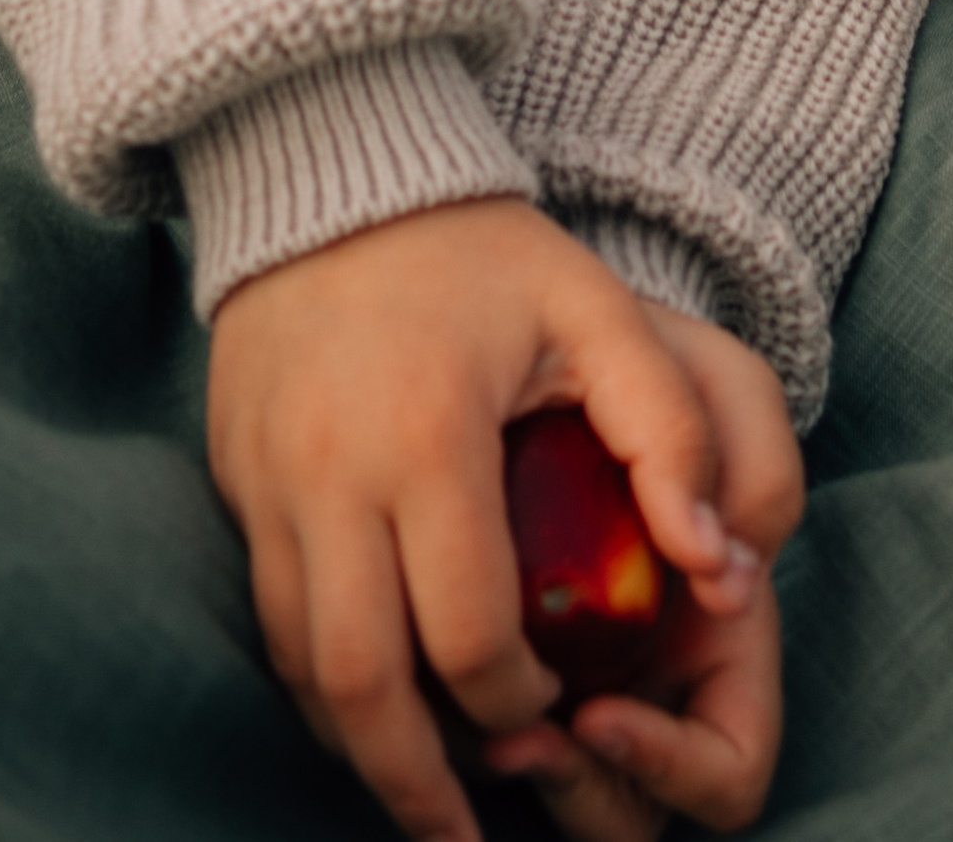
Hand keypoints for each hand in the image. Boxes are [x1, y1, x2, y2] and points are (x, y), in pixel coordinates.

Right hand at [207, 196, 802, 841]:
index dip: (513, 694)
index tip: (550, 701)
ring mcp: (269, 482)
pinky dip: (313, 684)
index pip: (465, 630)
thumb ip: (674, 430)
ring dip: (356, 748)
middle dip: (416, 777)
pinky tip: (363, 710)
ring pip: (300, 669)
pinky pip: (268, 621)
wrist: (337, 176)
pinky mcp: (234, 484)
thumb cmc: (486, 253)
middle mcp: (333, 472)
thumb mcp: (596, 309)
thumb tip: (719, 568)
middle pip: (362, 681)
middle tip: (467, 831)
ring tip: (416, 798)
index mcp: (430, 435)